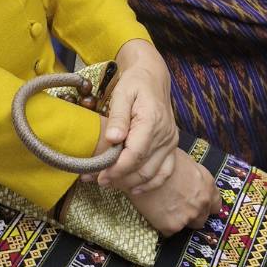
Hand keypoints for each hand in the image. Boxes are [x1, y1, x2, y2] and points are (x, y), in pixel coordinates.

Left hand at [90, 42, 178, 193]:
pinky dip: (150, 184)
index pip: (135, 154)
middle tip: (96, 180)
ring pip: (152, 173)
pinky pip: (164, 172)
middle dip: (118, 179)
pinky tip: (134, 188)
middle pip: (142, 168)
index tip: (99, 176)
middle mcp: (165, 135)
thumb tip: (113, 138)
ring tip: (108, 183)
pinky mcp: (170, 147)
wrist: (153, 78)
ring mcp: (170, 142)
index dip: (117, 169)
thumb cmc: (135, 83)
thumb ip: (118, 116)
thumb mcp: (122, 93)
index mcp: (152, 121)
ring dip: (130, 183)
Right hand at [127, 149, 222, 235]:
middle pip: (202, 218)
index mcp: (207, 185)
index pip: (216, 205)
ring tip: (162, 208)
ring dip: (177, 220)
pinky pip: (168, 232)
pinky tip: (153, 211)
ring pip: (186, 227)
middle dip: (191, 214)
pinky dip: (161, 224)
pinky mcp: (171, 226)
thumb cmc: (161, 158)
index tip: (196, 204)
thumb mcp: (186, 162)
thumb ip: (194, 178)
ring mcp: (188, 216)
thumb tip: (190, 183)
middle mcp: (202, 202)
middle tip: (176, 206)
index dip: (205, 205)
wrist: (141, 165)